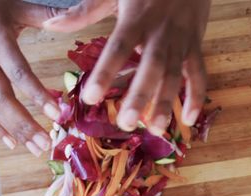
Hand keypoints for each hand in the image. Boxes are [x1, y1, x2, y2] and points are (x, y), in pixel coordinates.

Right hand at [0, 0, 61, 155]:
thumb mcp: (14, 5)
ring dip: (14, 131)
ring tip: (35, 149)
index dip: (37, 95)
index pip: (19, 73)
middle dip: (25, 124)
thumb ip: (47, 14)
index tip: (56, 113)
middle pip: (3, 99)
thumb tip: (79, 15)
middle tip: (46, 143)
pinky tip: (12, 142)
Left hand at [43, 0, 210, 133]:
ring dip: (167, 102)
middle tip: (126, 124)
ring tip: (156, 128)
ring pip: (176, 75)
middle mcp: (160, 33)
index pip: (118, 48)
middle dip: (140, 96)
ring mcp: (181, 41)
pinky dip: (196, 98)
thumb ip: (84, 11)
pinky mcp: (196, 46)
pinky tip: (188, 120)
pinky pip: (199, 74)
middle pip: (152, 67)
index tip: (89, 98)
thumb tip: (52, 25)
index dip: (105, 73)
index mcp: (136, 18)